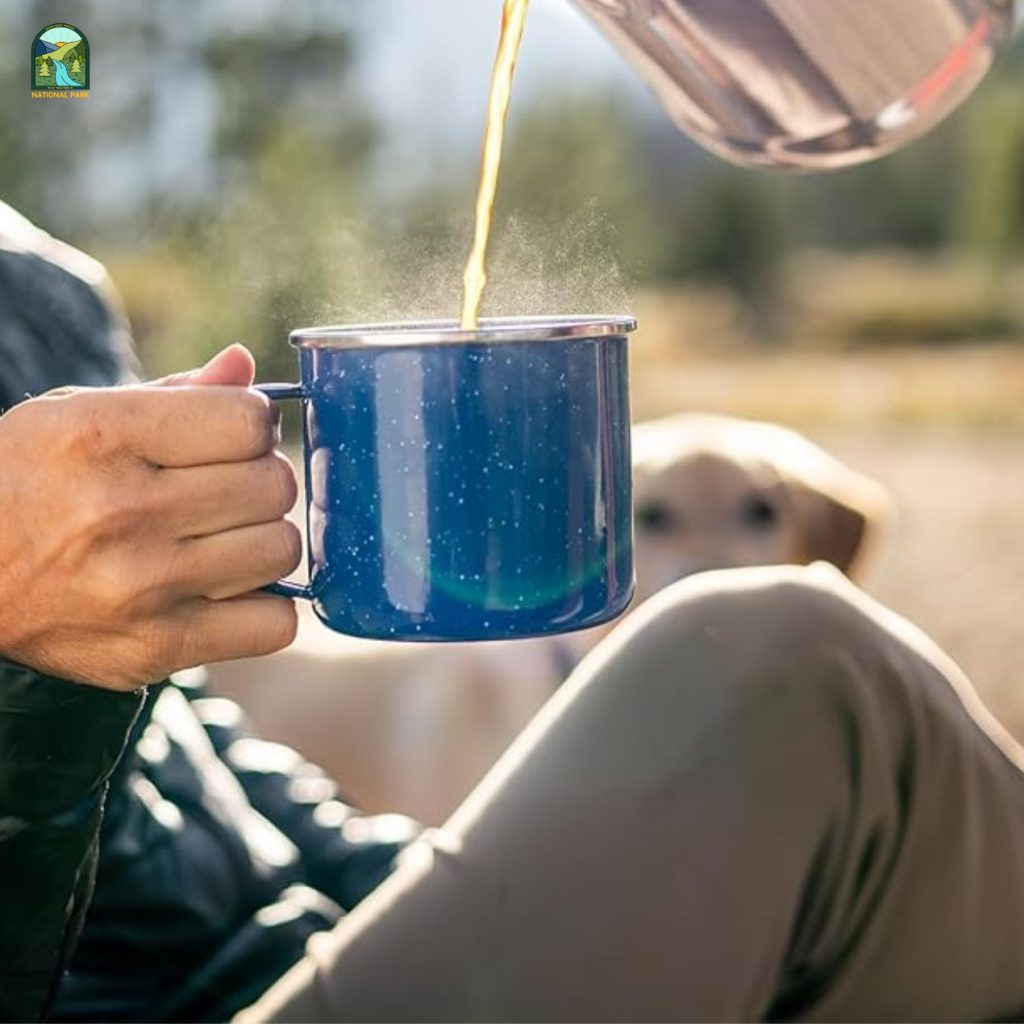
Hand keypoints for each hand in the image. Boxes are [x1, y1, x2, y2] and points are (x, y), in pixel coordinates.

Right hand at [0, 345, 300, 689]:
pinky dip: (266, 609)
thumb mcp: (76, 415)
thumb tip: (245, 366)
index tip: (233, 436)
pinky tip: (229, 593)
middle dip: (262, 481)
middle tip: (228, 490)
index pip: (249, 422)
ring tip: (224, 540)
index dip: (254, 425)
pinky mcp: (156, 647)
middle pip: (273, 486)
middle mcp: (123, 510)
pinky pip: (274, 625)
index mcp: (102, 435)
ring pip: (281, 550)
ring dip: (265, 541)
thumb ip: (174, 393)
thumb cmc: (28, 481)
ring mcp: (143, 585)